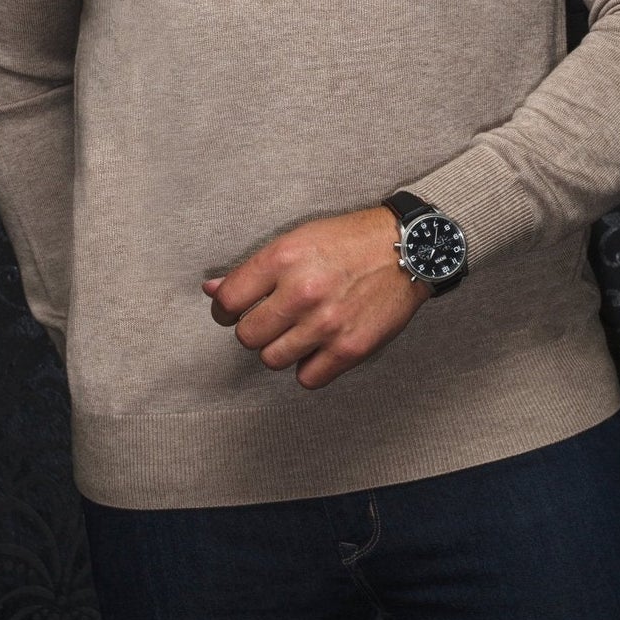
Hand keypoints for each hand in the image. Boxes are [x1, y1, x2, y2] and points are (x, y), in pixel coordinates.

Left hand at [202, 204, 430, 389]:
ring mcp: (326, 323)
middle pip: (247, 336)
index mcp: (283, 258)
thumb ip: (253, 269)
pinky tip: (319, 346)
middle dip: (255, 329)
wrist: (407, 249)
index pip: (228, 301)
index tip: (235, 311)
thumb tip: (212, 290)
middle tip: (272, 319)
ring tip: (298, 330)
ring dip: (281, 349)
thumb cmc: (348, 241)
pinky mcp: (350, 348)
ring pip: (272, 360)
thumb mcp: (296, 240)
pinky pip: (308, 378)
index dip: (225, 310)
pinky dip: (309, 367)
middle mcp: (302, 292)